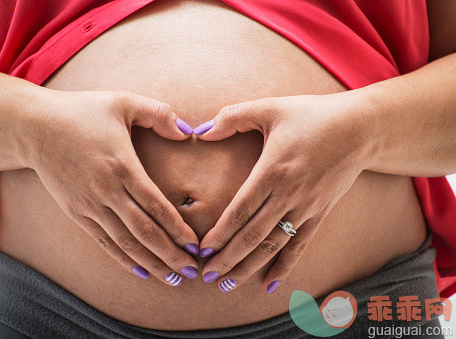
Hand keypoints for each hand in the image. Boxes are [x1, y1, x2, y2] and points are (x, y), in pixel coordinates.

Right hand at [22, 90, 199, 284]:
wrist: (34, 127)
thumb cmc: (81, 112)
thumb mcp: (123, 102)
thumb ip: (159, 114)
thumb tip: (187, 131)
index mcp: (122, 165)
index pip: (156, 205)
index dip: (178, 228)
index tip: (196, 245)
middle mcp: (106, 191)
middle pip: (144, 231)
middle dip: (171, 254)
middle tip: (193, 271)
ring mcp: (89, 205)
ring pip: (125, 243)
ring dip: (151, 263)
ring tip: (173, 278)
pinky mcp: (77, 212)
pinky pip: (104, 242)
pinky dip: (124, 259)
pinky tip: (141, 271)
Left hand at [195, 93, 374, 292]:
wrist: (361, 128)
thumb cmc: (313, 115)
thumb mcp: (270, 107)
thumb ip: (232, 117)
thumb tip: (201, 132)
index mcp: (272, 170)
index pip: (240, 210)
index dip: (220, 234)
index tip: (202, 250)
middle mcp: (289, 194)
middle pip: (253, 235)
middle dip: (227, 258)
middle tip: (205, 276)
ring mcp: (306, 207)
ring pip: (273, 246)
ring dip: (248, 267)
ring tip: (226, 285)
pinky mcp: (320, 213)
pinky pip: (300, 246)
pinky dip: (284, 267)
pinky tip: (269, 285)